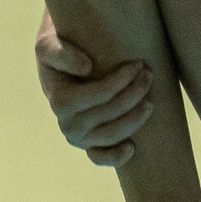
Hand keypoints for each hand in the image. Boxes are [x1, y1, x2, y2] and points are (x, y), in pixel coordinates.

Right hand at [36, 16, 154, 166]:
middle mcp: (67, 124)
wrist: (59, 62)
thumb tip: (86, 69)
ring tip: (150, 100)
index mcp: (60, 101)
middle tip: (149, 74)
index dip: (124, 80)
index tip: (139, 63)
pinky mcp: (88, 144)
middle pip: (112, 112)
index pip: (103, 94)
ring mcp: (78, 138)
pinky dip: (116, 157)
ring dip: (136, 119)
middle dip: (135, 93)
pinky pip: (101, 158)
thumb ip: (61, 53)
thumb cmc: (58, 49)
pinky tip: (132, 147)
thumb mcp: (49, 44)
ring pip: (113, 135)